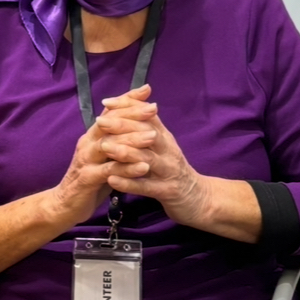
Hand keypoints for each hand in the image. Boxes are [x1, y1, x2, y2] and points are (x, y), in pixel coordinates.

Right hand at [48, 83, 163, 226]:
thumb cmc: (90, 179)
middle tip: (153, 108)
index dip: (127, 100)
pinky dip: (127, 169)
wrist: (65, 205)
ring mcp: (86, 160)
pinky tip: (143, 167)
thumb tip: (134, 122)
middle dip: (132, 114)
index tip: (147, 90)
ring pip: (109, 145)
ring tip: (153, 136)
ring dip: (131, 140)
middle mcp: (87, 143)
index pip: (110, 111)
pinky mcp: (87, 179)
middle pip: (109, 123)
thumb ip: (116, 140)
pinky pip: (109, 171)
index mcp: (92, 135)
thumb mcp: (104, 157)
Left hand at [97, 87, 210, 225]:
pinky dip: (129, 183)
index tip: (106, 102)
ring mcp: (168, 171)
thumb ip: (148, 126)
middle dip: (122, 125)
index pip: (147, 115)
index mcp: (165, 137)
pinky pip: (146, 187)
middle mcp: (168, 150)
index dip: (128, 107)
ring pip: (147, 158)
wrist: (198, 198)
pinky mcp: (167, 192)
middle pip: (146, 133)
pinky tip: (111, 180)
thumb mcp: (163, 145)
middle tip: (100, 121)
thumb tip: (133, 101)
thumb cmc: (172, 169)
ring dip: (125, 152)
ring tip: (105, 146)